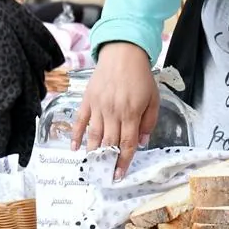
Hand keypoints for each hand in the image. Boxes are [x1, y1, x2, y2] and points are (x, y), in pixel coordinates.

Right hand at [70, 42, 159, 178]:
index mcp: (131, 113)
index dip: (124, 161)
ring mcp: (98, 106)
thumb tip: (142, 142)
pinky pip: (80, 121)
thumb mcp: (153, 99)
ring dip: (93, 153)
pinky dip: (76, 136)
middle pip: (110, 142)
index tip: (119, 175)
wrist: (123, 53)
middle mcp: (113, 112)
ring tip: (92, 167)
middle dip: (108, 161)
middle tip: (105, 175)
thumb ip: (149, 122)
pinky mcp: (88, 100)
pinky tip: (75, 148)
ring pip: (94, 135)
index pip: (128, 143)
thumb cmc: (141, 76)